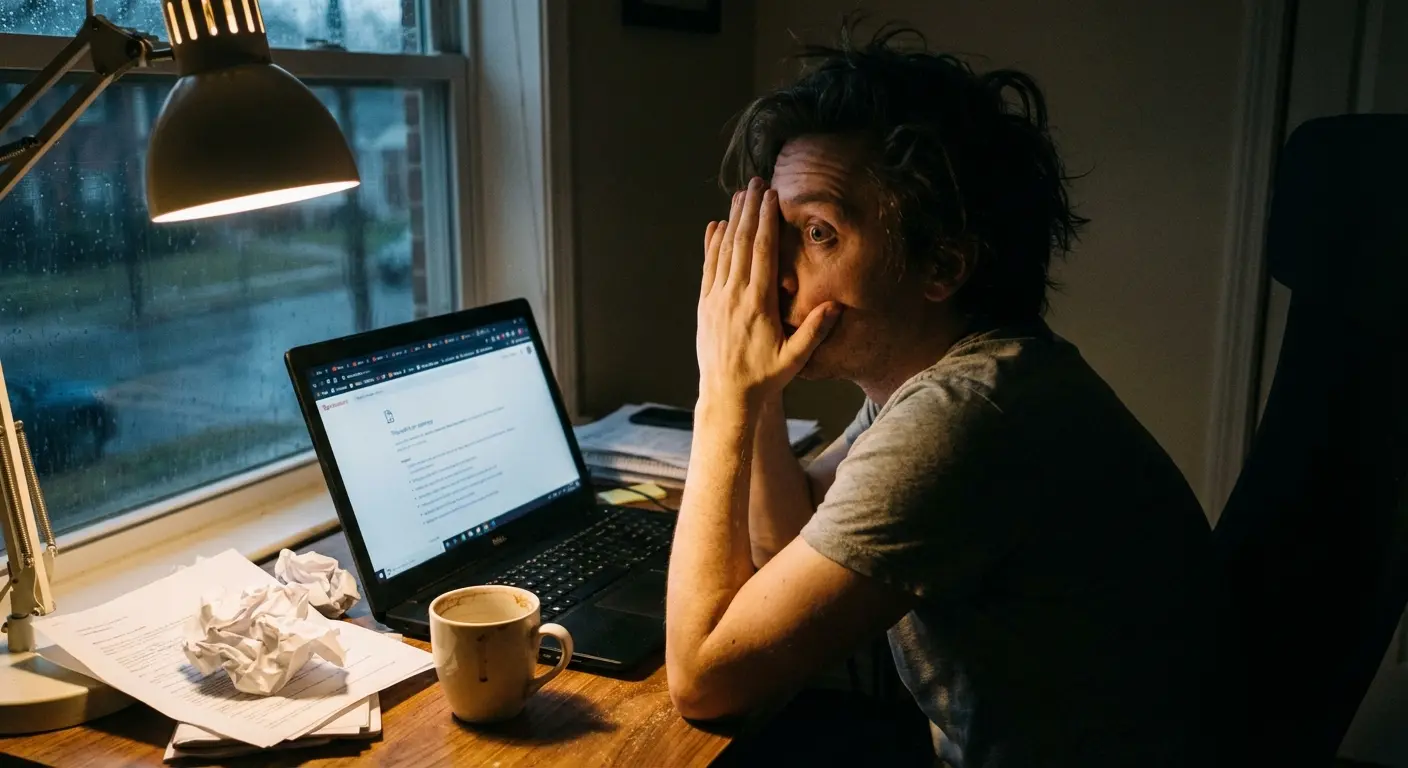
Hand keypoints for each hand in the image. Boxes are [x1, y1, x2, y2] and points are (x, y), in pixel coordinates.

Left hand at [696, 178, 840, 409]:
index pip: (761, 252)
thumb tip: (837, 305)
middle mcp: (733, 296)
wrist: (727, 396)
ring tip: (739, 195)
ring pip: (723, 251)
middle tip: (755, 183)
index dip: (766, 221)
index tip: (771, 197)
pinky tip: (715, 226)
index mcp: (757, 304)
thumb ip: (815, 331)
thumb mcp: (795, 359)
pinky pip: (709, 267)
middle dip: (748, 210)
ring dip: (731, 221)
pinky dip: (712, 244)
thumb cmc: (765, 378)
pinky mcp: (705, 306)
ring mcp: (716, 299)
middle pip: (741, 243)